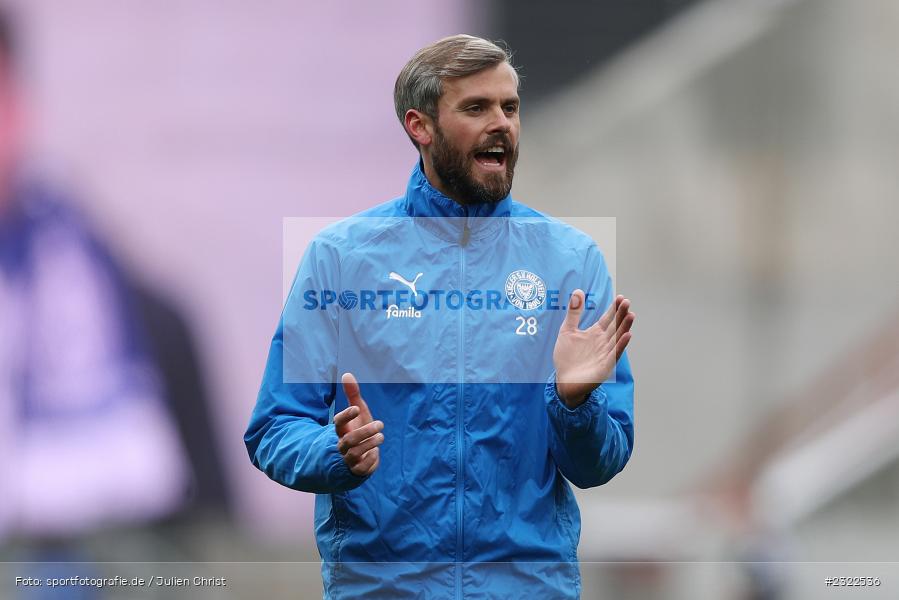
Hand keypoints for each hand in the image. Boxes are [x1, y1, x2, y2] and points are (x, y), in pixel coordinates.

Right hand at [334, 372, 383, 476]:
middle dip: (365, 432)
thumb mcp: (358, 412)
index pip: (338, 423)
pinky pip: (362, 467)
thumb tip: (347, 374)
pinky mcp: (357, 470)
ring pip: (355, 453)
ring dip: (370, 443)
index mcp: (342, 430)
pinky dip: (370, 459)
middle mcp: (342, 444)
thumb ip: (352, 394)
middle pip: (348, 440)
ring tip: (381, 436)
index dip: (345, 416)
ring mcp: (349, 458)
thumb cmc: (357, 429)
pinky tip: (375, 452)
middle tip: (380, 424)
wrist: (356, 457)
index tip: (356, 408)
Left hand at [553, 291, 634, 407]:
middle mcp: (603, 342)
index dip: (614, 309)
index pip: (608, 318)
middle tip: (627, 302)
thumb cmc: (566, 357)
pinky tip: (627, 336)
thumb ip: (574, 312)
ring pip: (618, 338)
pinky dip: (621, 345)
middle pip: (615, 326)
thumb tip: (578, 291)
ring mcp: (605, 354)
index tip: (620, 297)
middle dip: (621, 314)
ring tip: (631, 315)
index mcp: (595, 333)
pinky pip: (615, 354)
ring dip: (625, 327)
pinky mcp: (605, 366)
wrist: (563, 380)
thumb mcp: (567, 330)